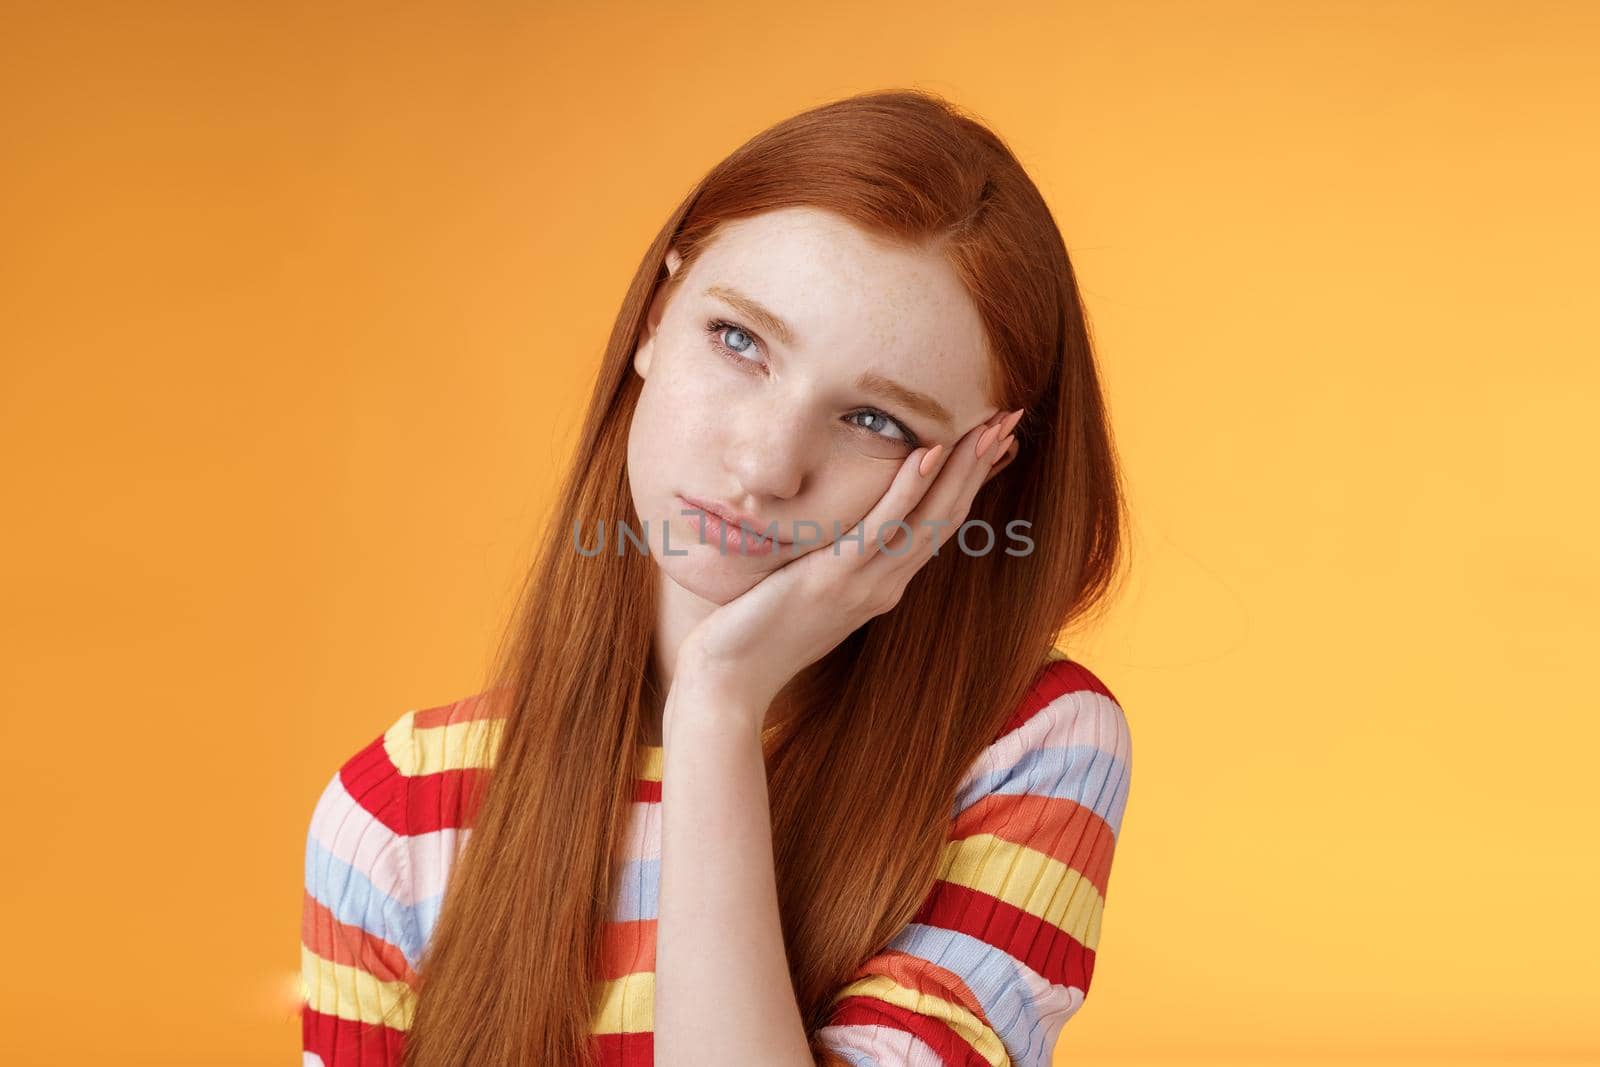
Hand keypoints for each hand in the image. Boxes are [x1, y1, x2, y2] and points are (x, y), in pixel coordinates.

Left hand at [674, 406, 1025, 729]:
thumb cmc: (760, 634)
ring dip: (962, 469)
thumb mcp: (811, 589)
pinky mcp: (836, 578)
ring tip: (989, 427)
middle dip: (979, 465)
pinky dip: (908, 489)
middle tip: (1011, 419)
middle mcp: (886, 584)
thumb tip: (842, 530)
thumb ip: (837, 561)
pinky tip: (928, 454)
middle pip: (947, 516)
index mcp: (884, 584)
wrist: (734, 680)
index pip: (939, 524)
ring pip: (929, 518)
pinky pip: (881, 528)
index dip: (969, 481)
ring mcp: (866, 582)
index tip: (992, 442)